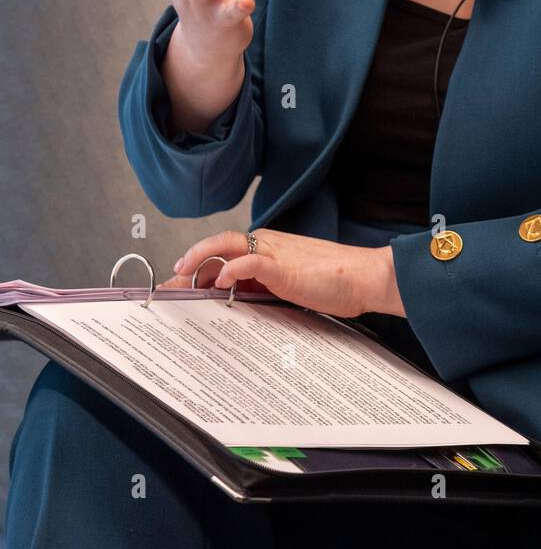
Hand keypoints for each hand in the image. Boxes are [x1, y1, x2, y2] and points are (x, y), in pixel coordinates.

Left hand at [159, 228, 405, 318]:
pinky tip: (219, 283)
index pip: (222, 253)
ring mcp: (274, 253)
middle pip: (216, 248)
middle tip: (166, 288)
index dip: (195, 269)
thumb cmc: (334, 283)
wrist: (365, 276)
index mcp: (266, 250)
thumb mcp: (288, 288)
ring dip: (198, 262)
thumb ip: (262, 289)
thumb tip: (234, 303)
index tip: (176, 287)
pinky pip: (251, 262)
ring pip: (225, 247)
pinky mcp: (285, 266)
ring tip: (179, 279)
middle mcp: (266, 245)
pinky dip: (231, 270)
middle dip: (187, 267)